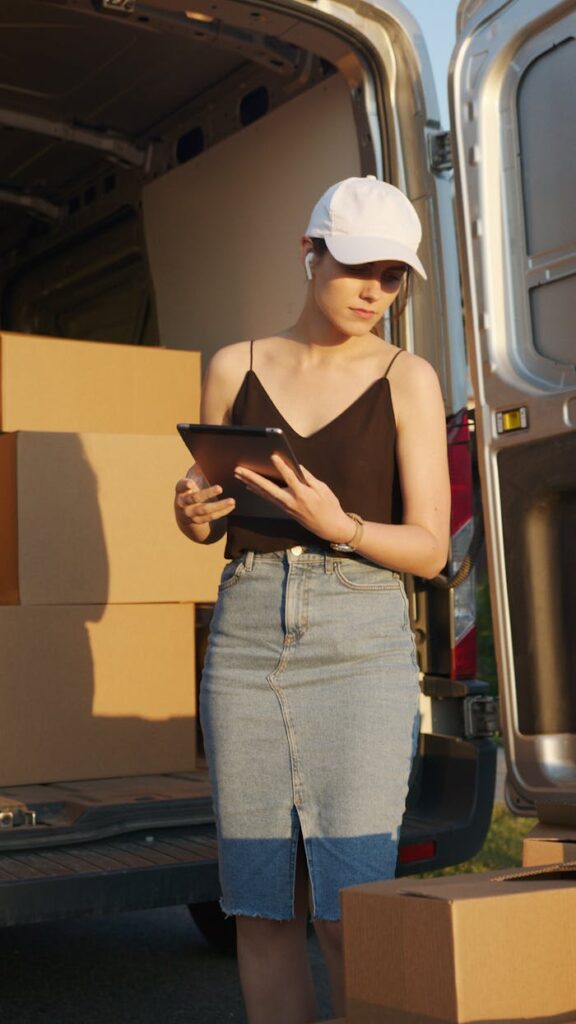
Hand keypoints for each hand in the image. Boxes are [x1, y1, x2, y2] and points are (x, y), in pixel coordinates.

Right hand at [174, 464, 234, 529]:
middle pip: (194, 499)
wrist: (184, 512)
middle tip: (220, 488)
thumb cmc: (191, 489)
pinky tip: (232, 506)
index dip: (184, 485)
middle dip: (207, 493)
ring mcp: (190, 513)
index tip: (190, 483)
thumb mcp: (192, 479)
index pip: (180, 486)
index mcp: (181, 490)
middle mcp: (183, 503)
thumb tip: (207, 454)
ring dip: (219, 505)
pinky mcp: (198, 521)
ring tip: (232, 500)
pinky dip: (223, 511)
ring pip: (205, 510)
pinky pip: (211, 517)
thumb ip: (198, 469)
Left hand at [234, 455, 355, 543]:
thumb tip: (296, 466)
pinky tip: (249, 486)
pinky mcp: (284, 510)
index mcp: (303, 494)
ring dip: (250, 484)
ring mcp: (286, 507)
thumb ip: (308, 477)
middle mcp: (291, 501)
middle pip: (268, 488)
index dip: (281, 466)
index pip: (290, 477)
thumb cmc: (329, 506)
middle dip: (252, 478)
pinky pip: (268, 499)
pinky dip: (258, 492)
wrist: (329, 527)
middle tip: (239, 469)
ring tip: (238, 475)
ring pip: (264, 494)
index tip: (272, 456)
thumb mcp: (322, 489)